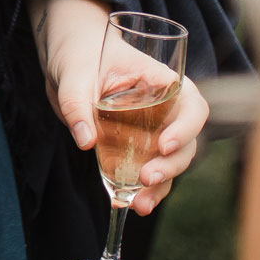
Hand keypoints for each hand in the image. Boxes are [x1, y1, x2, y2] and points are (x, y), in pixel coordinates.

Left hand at [29, 0, 207, 216]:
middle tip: (146, 178)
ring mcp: (153, 131)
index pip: (192, 105)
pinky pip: (149, 172)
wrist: (67, 60)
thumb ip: (77, 104)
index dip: (186, 128)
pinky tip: (129, 204)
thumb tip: (86, 142)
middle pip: (185, 142)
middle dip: (171, 165)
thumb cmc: (78, 55)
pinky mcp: (137, 148)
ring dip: (160, 186)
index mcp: (160, 81)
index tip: (164, 144)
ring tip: (139, 205)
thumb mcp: (74, 74)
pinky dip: (143, 191)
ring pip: (171, 163)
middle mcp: (164, 109)